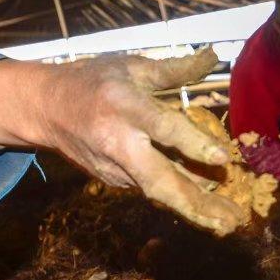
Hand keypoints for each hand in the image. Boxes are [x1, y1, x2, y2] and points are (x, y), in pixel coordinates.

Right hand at [0, 48, 250, 234]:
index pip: (162, 128)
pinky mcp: (113, 180)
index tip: (223, 158)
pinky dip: (179, 197)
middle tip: (232, 219)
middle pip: (159, 180)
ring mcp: (114, 168)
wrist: (46, 109)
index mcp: (123, 107)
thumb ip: (175, 69)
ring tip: (229, 222)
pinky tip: (207, 206)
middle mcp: (118, 143)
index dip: (193, 144)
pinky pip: (151, 187)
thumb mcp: (132, 66)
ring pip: (159, 191)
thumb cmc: (93, 81)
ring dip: (195, 209)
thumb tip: (213, 57)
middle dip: (197, 203)